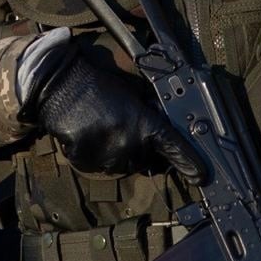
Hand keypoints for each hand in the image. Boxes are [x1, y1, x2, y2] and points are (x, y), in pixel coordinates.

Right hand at [21, 39, 205, 183]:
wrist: (60, 84)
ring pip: (121, 165)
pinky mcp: (86, 162)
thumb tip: (164, 129)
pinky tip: (88, 133)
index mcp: (144, 124)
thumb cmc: (97, 84)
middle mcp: (129, 144)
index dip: (190, 164)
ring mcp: (107, 156)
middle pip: (146, 161)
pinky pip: (98, 166)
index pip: (175, 149)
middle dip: (141, 150)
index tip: (200, 176)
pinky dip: (96, 155)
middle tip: (124, 128)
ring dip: (117, 153)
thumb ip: (149, 115)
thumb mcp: (131, 94)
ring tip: (103, 127)